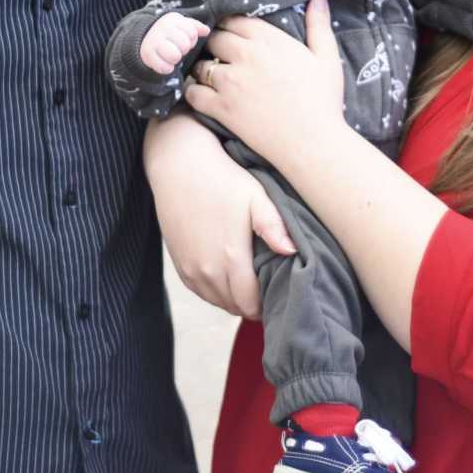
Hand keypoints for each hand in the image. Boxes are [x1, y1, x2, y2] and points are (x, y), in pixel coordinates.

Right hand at [139, 12, 211, 74]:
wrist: (144, 37)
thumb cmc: (170, 32)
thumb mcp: (182, 25)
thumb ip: (195, 26)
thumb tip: (206, 30)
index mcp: (173, 19)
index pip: (192, 33)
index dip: (191, 39)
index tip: (184, 38)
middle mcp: (162, 28)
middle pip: (185, 45)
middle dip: (183, 49)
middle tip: (177, 48)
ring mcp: (153, 41)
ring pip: (175, 56)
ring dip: (176, 59)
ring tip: (171, 55)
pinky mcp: (147, 55)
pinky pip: (165, 68)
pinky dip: (167, 68)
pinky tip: (165, 63)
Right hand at [144, 113, 295, 317]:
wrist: (178, 165)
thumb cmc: (223, 178)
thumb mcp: (255, 197)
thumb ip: (274, 227)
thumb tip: (293, 252)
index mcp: (231, 258)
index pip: (252, 303)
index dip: (268, 304)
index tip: (278, 293)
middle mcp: (208, 271)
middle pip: (236, 307)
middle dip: (253, 304)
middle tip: (268, 289)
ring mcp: (190, 269)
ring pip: (218, 302)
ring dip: (234, 299)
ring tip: (250, 284)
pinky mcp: (179, 264)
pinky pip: (200, 292)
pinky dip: (215, 292)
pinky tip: (228, 277)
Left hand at [185, 0, 345, 171]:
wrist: (313, 144)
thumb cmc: (323, 101)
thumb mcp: (326, 58)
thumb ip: (318, 24)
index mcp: (269, 40)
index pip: (234, 19)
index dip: (230, 26)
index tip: (232, 34)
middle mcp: (245, 55)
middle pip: (214, 38)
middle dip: (215, 44)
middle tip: (220, 55)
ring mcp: (230, 82)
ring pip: (200, 63)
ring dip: (203, 67)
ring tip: (211, 75)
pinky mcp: (220, 107)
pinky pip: (193, 91)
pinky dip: (193, 91)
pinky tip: (201, 93)